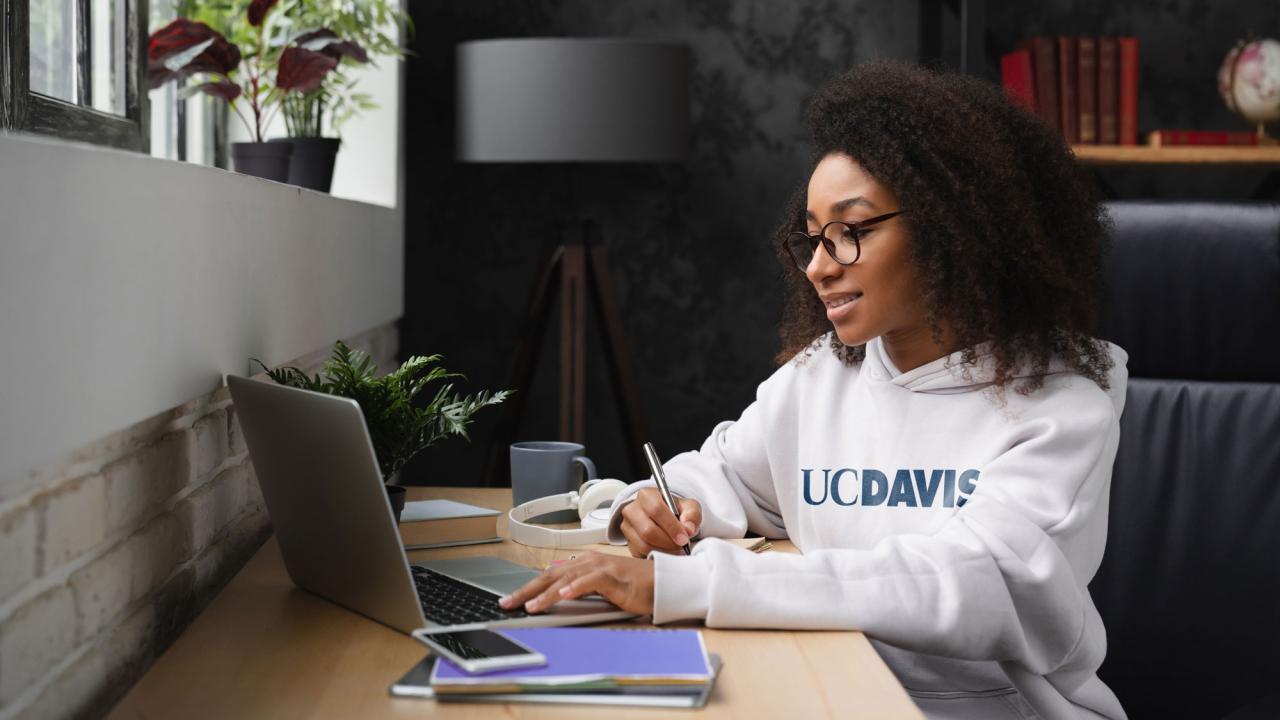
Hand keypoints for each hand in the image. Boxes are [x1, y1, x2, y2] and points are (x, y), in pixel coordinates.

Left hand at [499, 551, 654, 614]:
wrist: (659, 582)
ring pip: (565, 580)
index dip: (528, 587)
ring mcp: (599, 567)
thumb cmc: (632, 586)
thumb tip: (557, 591)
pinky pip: (588, 582)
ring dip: (545, 594)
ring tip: (529, 606)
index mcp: (583, 564)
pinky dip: (574, 588)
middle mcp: (588, 562)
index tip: (512, 600)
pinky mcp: (611, 576)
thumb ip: (579, 586)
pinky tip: (562, 596)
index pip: (549, 576)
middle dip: (527, 590)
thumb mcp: (600, 587)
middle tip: (508, 603)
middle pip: (550, 576)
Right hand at [619, 488, 701, 557]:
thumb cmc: (676, 511)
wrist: (665, 518)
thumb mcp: (688, 507)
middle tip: (682, 545)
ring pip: (644, 545)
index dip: (671, 526)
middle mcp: (632, 510)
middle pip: (648, 531)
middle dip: (668, 542)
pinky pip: (641, 554)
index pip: (656, 510)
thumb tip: (688, 529)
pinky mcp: (628, 542)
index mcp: (646, 495)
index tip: (684, 538)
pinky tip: (667, 551)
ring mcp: (627, 527)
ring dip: (664, 551)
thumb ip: (692, 515)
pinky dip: (657, 556)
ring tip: (676, 549)